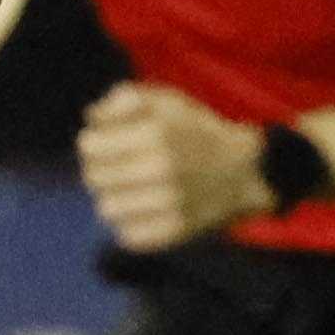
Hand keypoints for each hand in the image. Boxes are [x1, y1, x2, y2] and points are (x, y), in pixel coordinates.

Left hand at [76, 81, 266, 250]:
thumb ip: (123, 99)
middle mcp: (161, 169)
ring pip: (106, 209)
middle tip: (122, 168)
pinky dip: (132, 224)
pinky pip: (126, 235)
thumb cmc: (197, 132)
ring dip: (116, 199)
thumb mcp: (167, 100)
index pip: (88, 146)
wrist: (247, 171)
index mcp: (156, 133)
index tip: (110, 144)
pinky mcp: (175, 232)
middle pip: (93, 178)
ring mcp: (169, 204)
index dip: (94, 142)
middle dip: (102, 170)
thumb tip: (92, 119)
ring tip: (135, 191)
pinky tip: (148, 211)